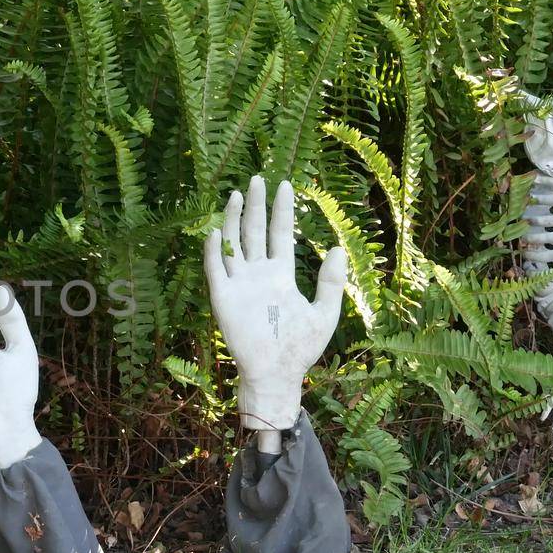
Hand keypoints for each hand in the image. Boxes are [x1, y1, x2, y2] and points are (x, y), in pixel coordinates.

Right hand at [203, 176, 346, 435]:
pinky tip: (215, 231)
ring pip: (233, 243)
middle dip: (256, 205)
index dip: (283, 210)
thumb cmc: (300, 349)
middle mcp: (258, 274)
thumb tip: (338, 248)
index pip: (281, 233)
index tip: (286, 185)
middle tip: (257, 178)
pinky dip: (214, 250)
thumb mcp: (324, 313)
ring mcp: (239, 284)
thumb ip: (330, 281)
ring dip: (232, 219)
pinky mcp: (223, 297)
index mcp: (281, 275)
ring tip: (235, 194)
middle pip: (255, 231)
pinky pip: (216, 269)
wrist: (276, 374)